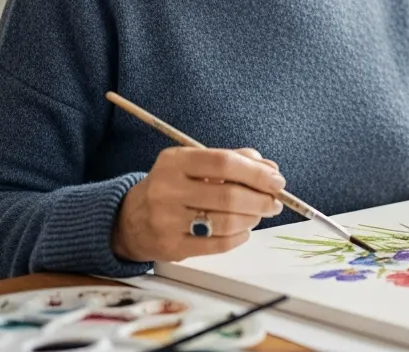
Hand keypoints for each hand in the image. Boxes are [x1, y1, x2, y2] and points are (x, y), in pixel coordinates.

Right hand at [111, 147, 285, 262]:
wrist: (130, 219)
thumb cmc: (174, 186)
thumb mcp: (194, 163)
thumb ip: (234, 160)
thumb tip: (271, 169)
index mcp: (175, 161)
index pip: (224, 163)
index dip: (257, 173)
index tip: (278, 181)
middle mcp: (167, 189)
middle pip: (228, 195)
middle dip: (261, 200)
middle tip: (275, 202)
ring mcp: (166, 220)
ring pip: (225, 222)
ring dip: (251, 219)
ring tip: (258, 215)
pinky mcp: (171, 247)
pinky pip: (216, 245)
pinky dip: (238, 237)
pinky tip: (243, 231)